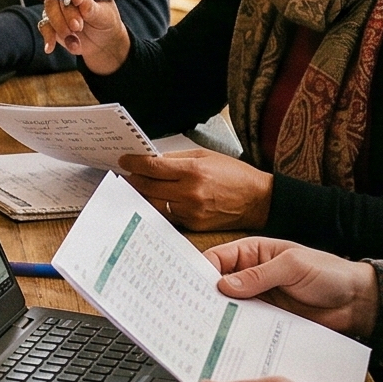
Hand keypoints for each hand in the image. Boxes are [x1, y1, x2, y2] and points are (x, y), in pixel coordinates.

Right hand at [35, 0, 132, 73]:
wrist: (102, 41)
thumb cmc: (106, 22)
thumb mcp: (106, 17)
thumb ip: (95, 10)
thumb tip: (83, 5)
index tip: (79, 1)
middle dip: (67, 13)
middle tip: (78, 27)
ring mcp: (58, 6)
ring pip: (50, 10)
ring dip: (60, 26)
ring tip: (74, 39)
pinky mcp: (51, 21)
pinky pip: (45, 26)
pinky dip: (48, 37)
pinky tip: (50, 47)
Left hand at [118, 147, 273, 230]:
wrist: (258, 200)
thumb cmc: (235, 175)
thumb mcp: (206, 156)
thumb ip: (177, 158)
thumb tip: (152, 160)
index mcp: (193, 171)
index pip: (153, 167)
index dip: (134, 163)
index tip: (124, 161)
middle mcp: (190, 192)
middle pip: (148, 187)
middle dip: (134, 180)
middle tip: (127, 175)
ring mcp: (191, 211)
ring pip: (154, 204)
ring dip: (142, 196)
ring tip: (136, 188)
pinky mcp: (193, 225)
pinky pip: (167, 216)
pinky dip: (158, 207)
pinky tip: (153, 201)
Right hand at [201, 236, 378, 336]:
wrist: (357, 302)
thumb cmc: (329, 273)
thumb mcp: (293, 266)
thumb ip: (260, 275)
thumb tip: (224, 285)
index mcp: (253, 253)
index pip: (217, 259)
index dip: (199, 271)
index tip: (185, 287)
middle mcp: (250, 276)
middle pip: (217, 286)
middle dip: (203, 297)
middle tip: (187, 312)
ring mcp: (258, 300)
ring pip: (228, 308)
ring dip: (218, 317)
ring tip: (201, 331)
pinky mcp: (267, 321)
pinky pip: (245, 326)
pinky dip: (235, 332)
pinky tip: (226, 341)